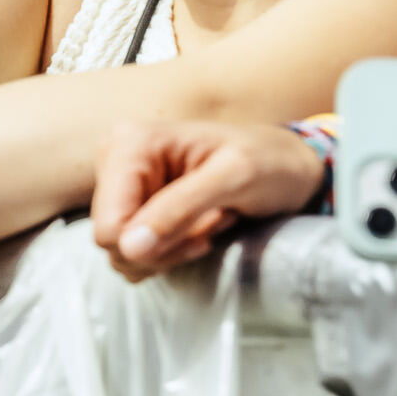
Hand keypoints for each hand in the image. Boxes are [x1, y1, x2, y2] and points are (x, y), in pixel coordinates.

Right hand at [90, 120, 324, 279]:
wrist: (287, 163)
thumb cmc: (269, 162)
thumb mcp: (233, 179)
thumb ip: (178, 210)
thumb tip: (128, 247)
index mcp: (130, 144)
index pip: (109, 225)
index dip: (152, 246)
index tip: (203, 232)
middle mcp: (115, 159)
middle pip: (112, 239)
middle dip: (164, 247)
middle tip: (210, 225)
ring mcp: (122, 182)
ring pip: (121, 249)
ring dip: (169, 250)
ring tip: (208, 224)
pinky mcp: (133, 202)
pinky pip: (133, 248)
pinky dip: (167, 251)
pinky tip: (196, 230)